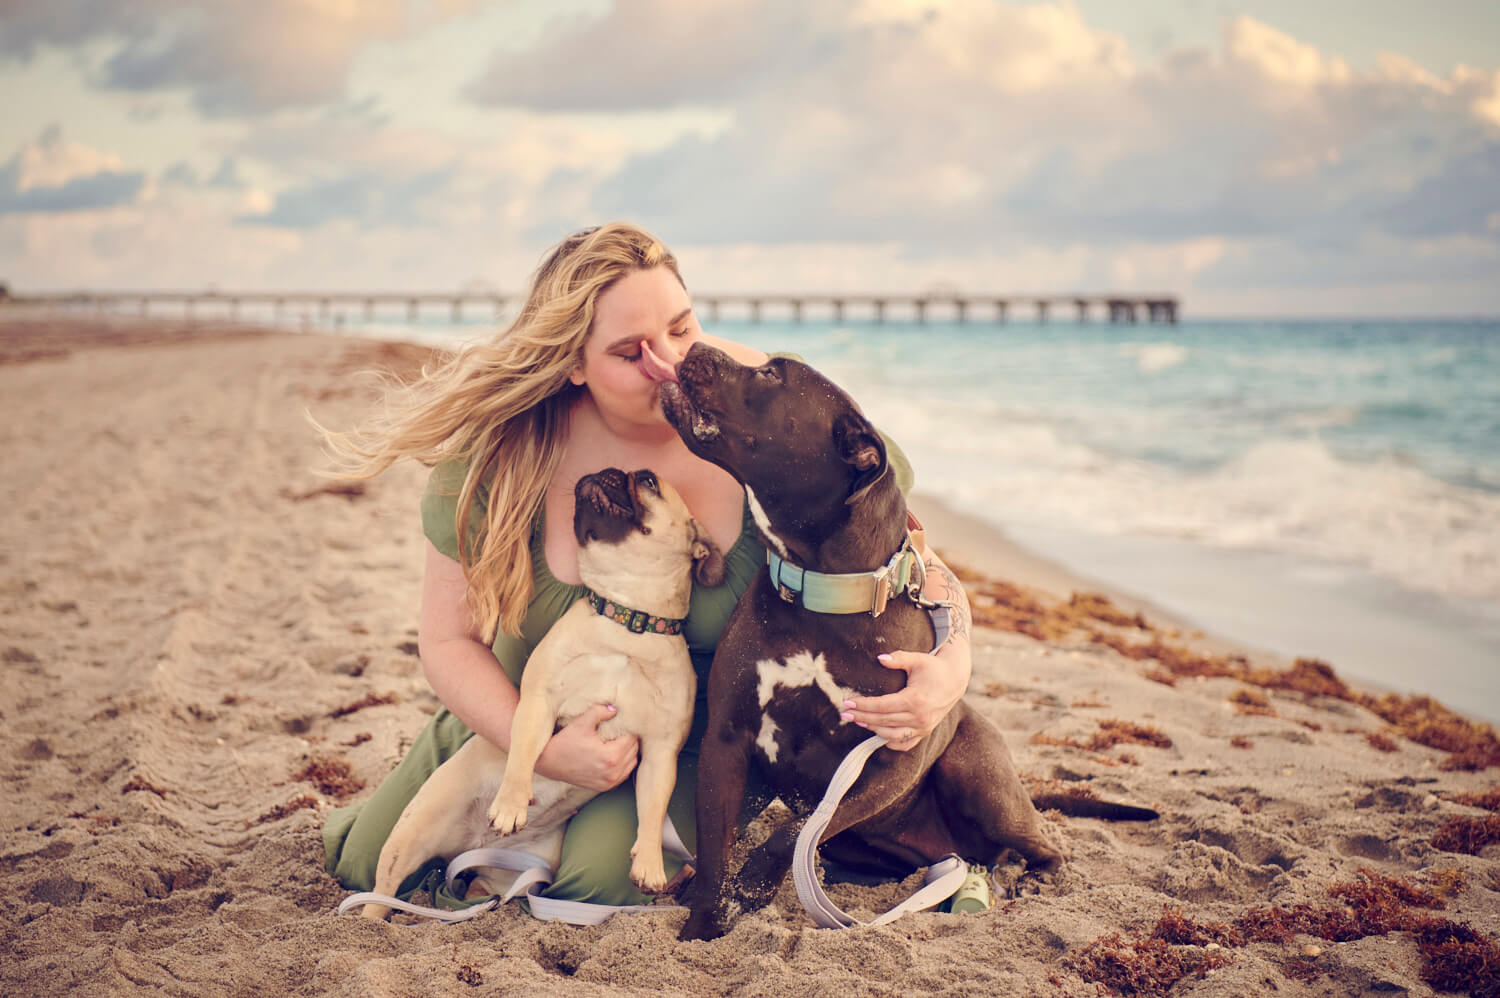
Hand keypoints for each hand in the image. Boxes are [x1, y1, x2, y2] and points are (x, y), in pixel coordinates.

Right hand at [534, 703, 639, 790]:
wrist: (549, 763)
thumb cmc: (565, 742)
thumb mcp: (582, 723)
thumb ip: (600, 712)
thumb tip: (615, 709)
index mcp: (610, 756)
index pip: (632, 738)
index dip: (627, 728)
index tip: (620, 722)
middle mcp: (613, 772)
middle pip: (634, 750)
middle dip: (628, 738)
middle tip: (618, 730)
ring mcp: (610, 782)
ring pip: (632, 762)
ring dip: (628, 751)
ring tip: (616, 741)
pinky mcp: (605, 787)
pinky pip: (624, 773)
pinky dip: (624, 763)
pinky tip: (614, 754)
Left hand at [840, 650, 968, 751]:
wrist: (955, 680)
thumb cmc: (934, 668)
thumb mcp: (917, 659)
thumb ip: (898, 658)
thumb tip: (880, 658)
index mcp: (915, 699)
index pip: (882, 706)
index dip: (863, 705)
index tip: (847, 702)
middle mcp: (919, 717)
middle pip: (883, 721)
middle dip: (862, 717)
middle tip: (844, 713)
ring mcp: (923, 727)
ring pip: (892, 735)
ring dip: (873, 729)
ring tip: (858, 721)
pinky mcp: (925, 732)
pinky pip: (905, 743)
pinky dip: (891, 742)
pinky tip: (878, 735)